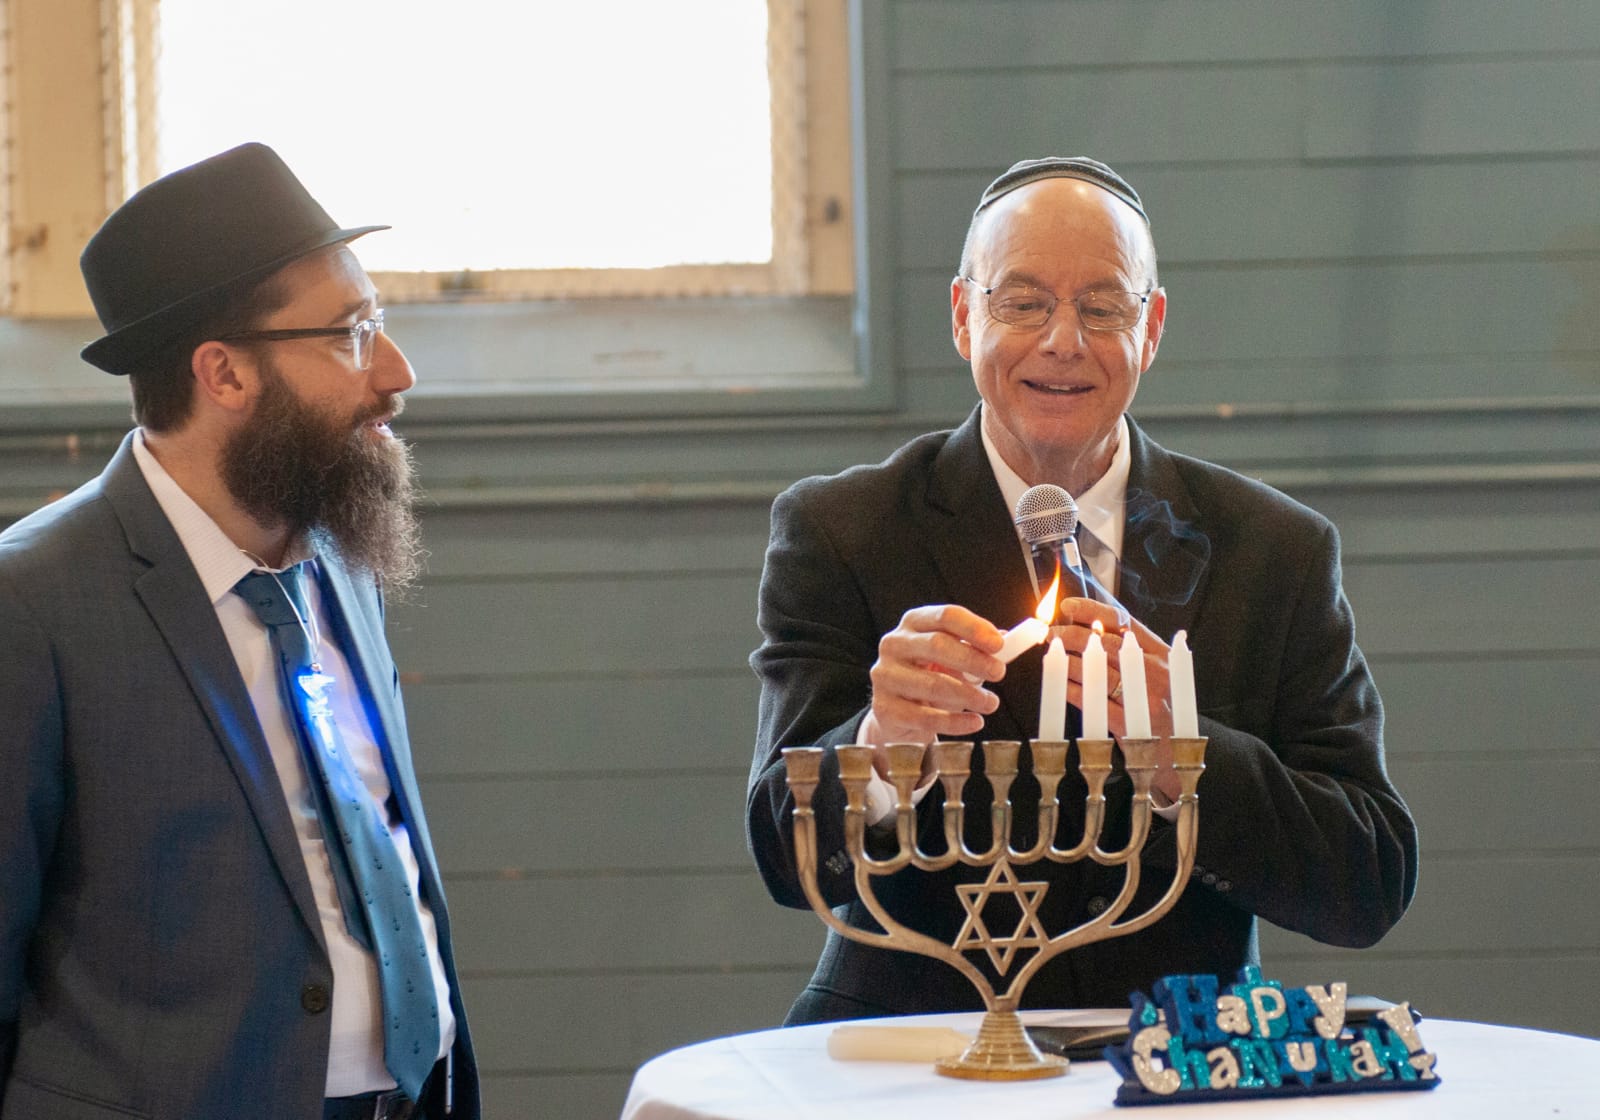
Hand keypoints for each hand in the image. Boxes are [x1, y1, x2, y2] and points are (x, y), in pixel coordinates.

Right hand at [859, 605, 1003, 773]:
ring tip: (990, 703)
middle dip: (973, 660)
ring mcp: (885, 676)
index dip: (975, 628)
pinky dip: (956, 722)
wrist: (895, 711)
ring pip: (933, 684)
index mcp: (914, 624)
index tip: (999, 644)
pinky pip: (926, 716)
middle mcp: (894, 644)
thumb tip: (1008, 639)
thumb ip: (977, 647)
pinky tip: (975, 722)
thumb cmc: (928, 676)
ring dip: (969, 694)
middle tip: (999, 673)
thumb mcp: (951, 657)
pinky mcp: (884, 708)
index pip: (945, 616)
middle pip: (937, 645)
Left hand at [1054, 597, 1180, 801]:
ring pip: (1098, 672)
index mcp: (1161, 653)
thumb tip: (1085, 625)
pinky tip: (1058, 682)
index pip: (1124, 621)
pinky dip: (1071, 689)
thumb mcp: (1152, 671)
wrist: (1175, 750)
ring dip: (1067, 661)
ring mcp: (1144, 699)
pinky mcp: (1129, 725)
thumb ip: (1126, 649)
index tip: (1067, 607)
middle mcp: (1156, 672)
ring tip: (1050, 654)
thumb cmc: (1157, 705)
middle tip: (1050, 634)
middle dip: (1072, 635)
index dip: (1092, 610)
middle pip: (1106, 645)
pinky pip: (1092, 701)